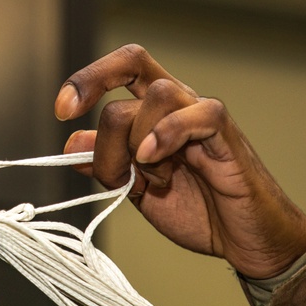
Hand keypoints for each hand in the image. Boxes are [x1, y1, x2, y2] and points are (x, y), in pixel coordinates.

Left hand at [54, 44, 305, 278]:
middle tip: (79, 128)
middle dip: (97, 96)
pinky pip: (198, 114)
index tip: (62, 110)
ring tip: (152, 179)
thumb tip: (69, 146)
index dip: (88, 77)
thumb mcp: (136, 189)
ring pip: (157, 94)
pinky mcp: (226, 136)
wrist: (244, 240)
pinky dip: (166, 134)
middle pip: (133, 65)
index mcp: (153, 111)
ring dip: (137, 140)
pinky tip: (152, 161)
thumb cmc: (198, 208)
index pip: (123, 67)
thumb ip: (107, 165)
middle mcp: (177, 104)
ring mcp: (202, 117)